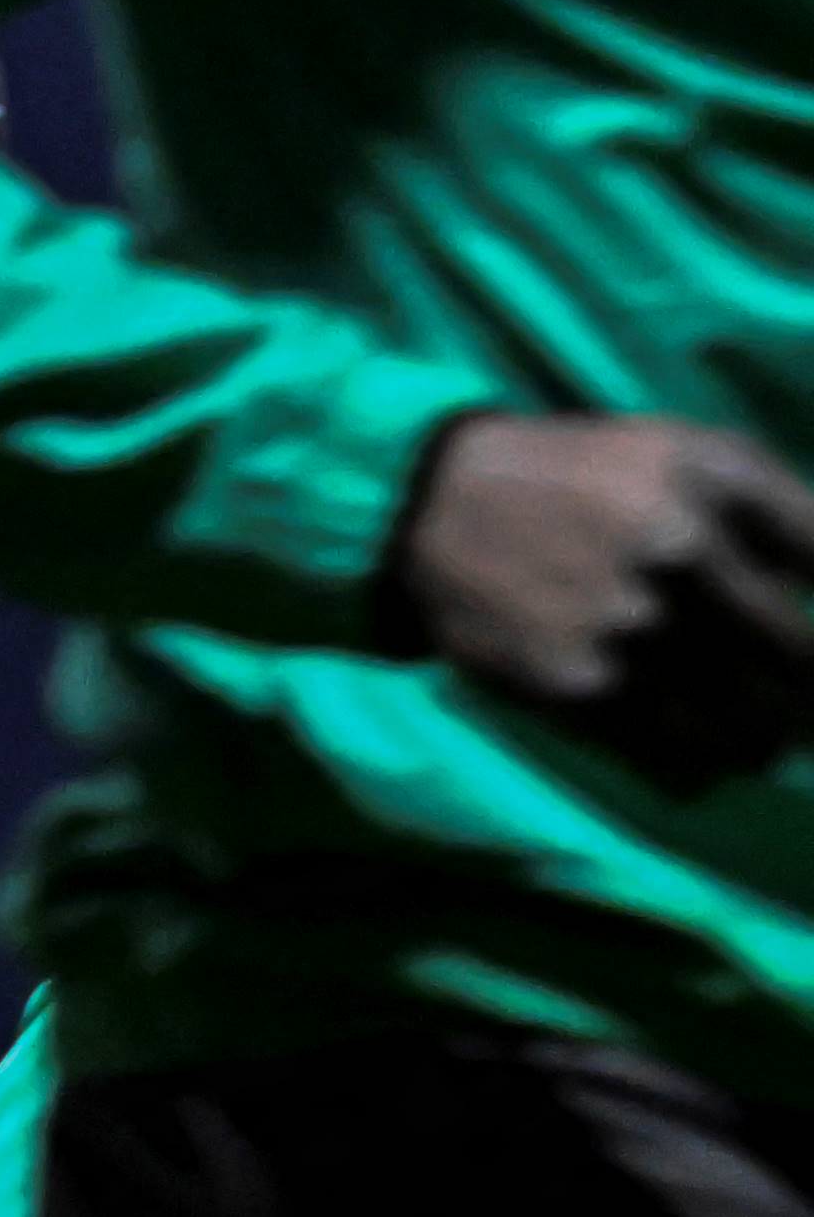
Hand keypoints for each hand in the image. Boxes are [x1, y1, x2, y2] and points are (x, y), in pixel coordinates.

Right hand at [388, 411, 813, 788]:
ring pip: (744, 720)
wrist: (440, 506)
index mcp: (718, 490)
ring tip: (770, 743)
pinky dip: (702, 765)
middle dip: (811, 685)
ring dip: (768, 738)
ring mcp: (631, 633)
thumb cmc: (583, 473)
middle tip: (806, 701)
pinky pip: (671, 751)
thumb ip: (774, 503)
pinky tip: (710, 761)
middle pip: (800, 657)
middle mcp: (683, 560)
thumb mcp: (687, 451)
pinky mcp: (579, 690)